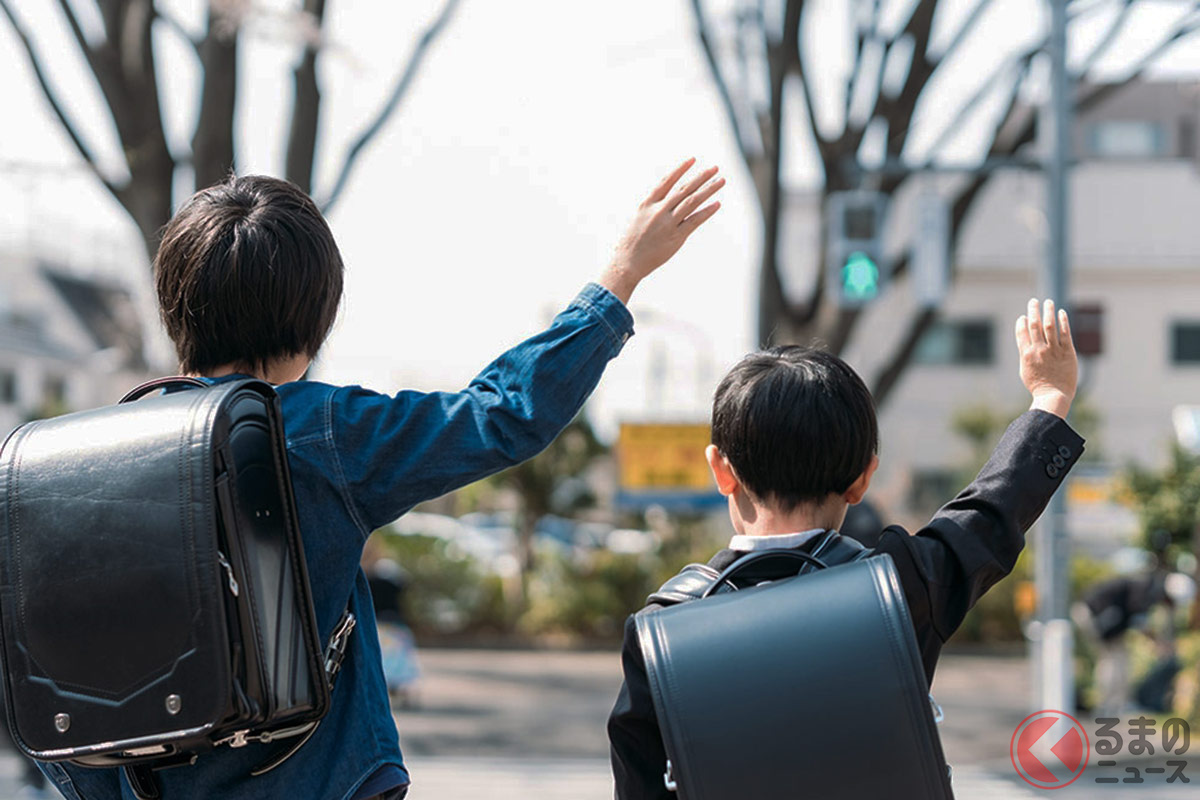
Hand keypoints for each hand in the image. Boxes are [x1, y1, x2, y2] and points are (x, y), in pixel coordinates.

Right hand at [599, 157, 724, 302]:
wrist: (627, 262)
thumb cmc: (632, 241)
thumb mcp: (639, 218)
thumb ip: (654, 207)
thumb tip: (669, 199)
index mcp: (648, 204)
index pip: (667, 181)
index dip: (680, 169)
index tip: (693, 159)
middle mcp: (658, 211)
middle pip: (684, 189)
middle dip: (701, 177)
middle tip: (715, 168)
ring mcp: (667, 223)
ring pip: (692, 201)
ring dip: (708, 190)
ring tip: (721, 181)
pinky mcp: (676, 237)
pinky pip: (694, 221)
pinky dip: (706, 211)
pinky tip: (717, 204)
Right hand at [1015, 298, 1077, 418]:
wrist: (1053, 396)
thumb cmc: (1038, 386)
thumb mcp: (1025, 370)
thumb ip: (1025, 355)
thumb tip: (1025, 343)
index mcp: (1026, 354)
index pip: (1022, 332)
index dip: (1022, 322)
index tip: (1024, 316)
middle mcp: (1039, 350)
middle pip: (1034, 325)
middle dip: (1033, 311)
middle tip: (1033, 301)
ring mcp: (1053, 350)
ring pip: (1050, 325)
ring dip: (1048, 311)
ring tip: (1048, 302)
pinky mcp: (1067, 352)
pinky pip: (1065, 333)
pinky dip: (1063, 321)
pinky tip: (1061, 313)